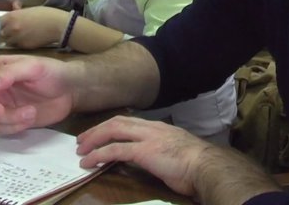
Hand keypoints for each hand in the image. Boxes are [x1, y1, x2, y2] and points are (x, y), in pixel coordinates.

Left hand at [0, 6, 68, 48]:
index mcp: (11, 17)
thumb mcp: (28, 10)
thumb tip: (11, 15)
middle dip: (3, 33)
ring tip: (20, 35)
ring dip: (10, 39)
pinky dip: (19, 44)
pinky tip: (28, 39)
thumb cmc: (46, 14)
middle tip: (10, 31)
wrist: (58, 25)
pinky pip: (17, 46)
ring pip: (7, 41)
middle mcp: (11, 28)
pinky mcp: (24, 47)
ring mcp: (17, 39)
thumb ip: (16, 14)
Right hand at [0, 55, 75, 134]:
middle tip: (1, 109)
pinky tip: (30, 117)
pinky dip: (15, 126)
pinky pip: (3, 128)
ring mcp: (3, 105)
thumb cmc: (52, 72)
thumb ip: (10, 73)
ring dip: (8, 118)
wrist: (70, 91)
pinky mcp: (12, 120)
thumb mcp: (32, 67)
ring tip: (30, 112)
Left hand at [76, 117, 277, 202]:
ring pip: (112, 132)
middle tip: (82, 141)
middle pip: (116, 122)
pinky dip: (99, 155)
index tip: (98, 134)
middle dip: (97, 130)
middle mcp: (151, 128)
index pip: (129, 121)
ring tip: (81, 151)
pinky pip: (115, 150)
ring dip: (94, 140)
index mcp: (159, 128)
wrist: (207, 166)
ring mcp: (146, 138)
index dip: (110, 126)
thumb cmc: (196, 164)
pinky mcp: (143, 152)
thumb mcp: (176, 152)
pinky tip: (89, 162)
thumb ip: (160, 151)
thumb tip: (150, 158)